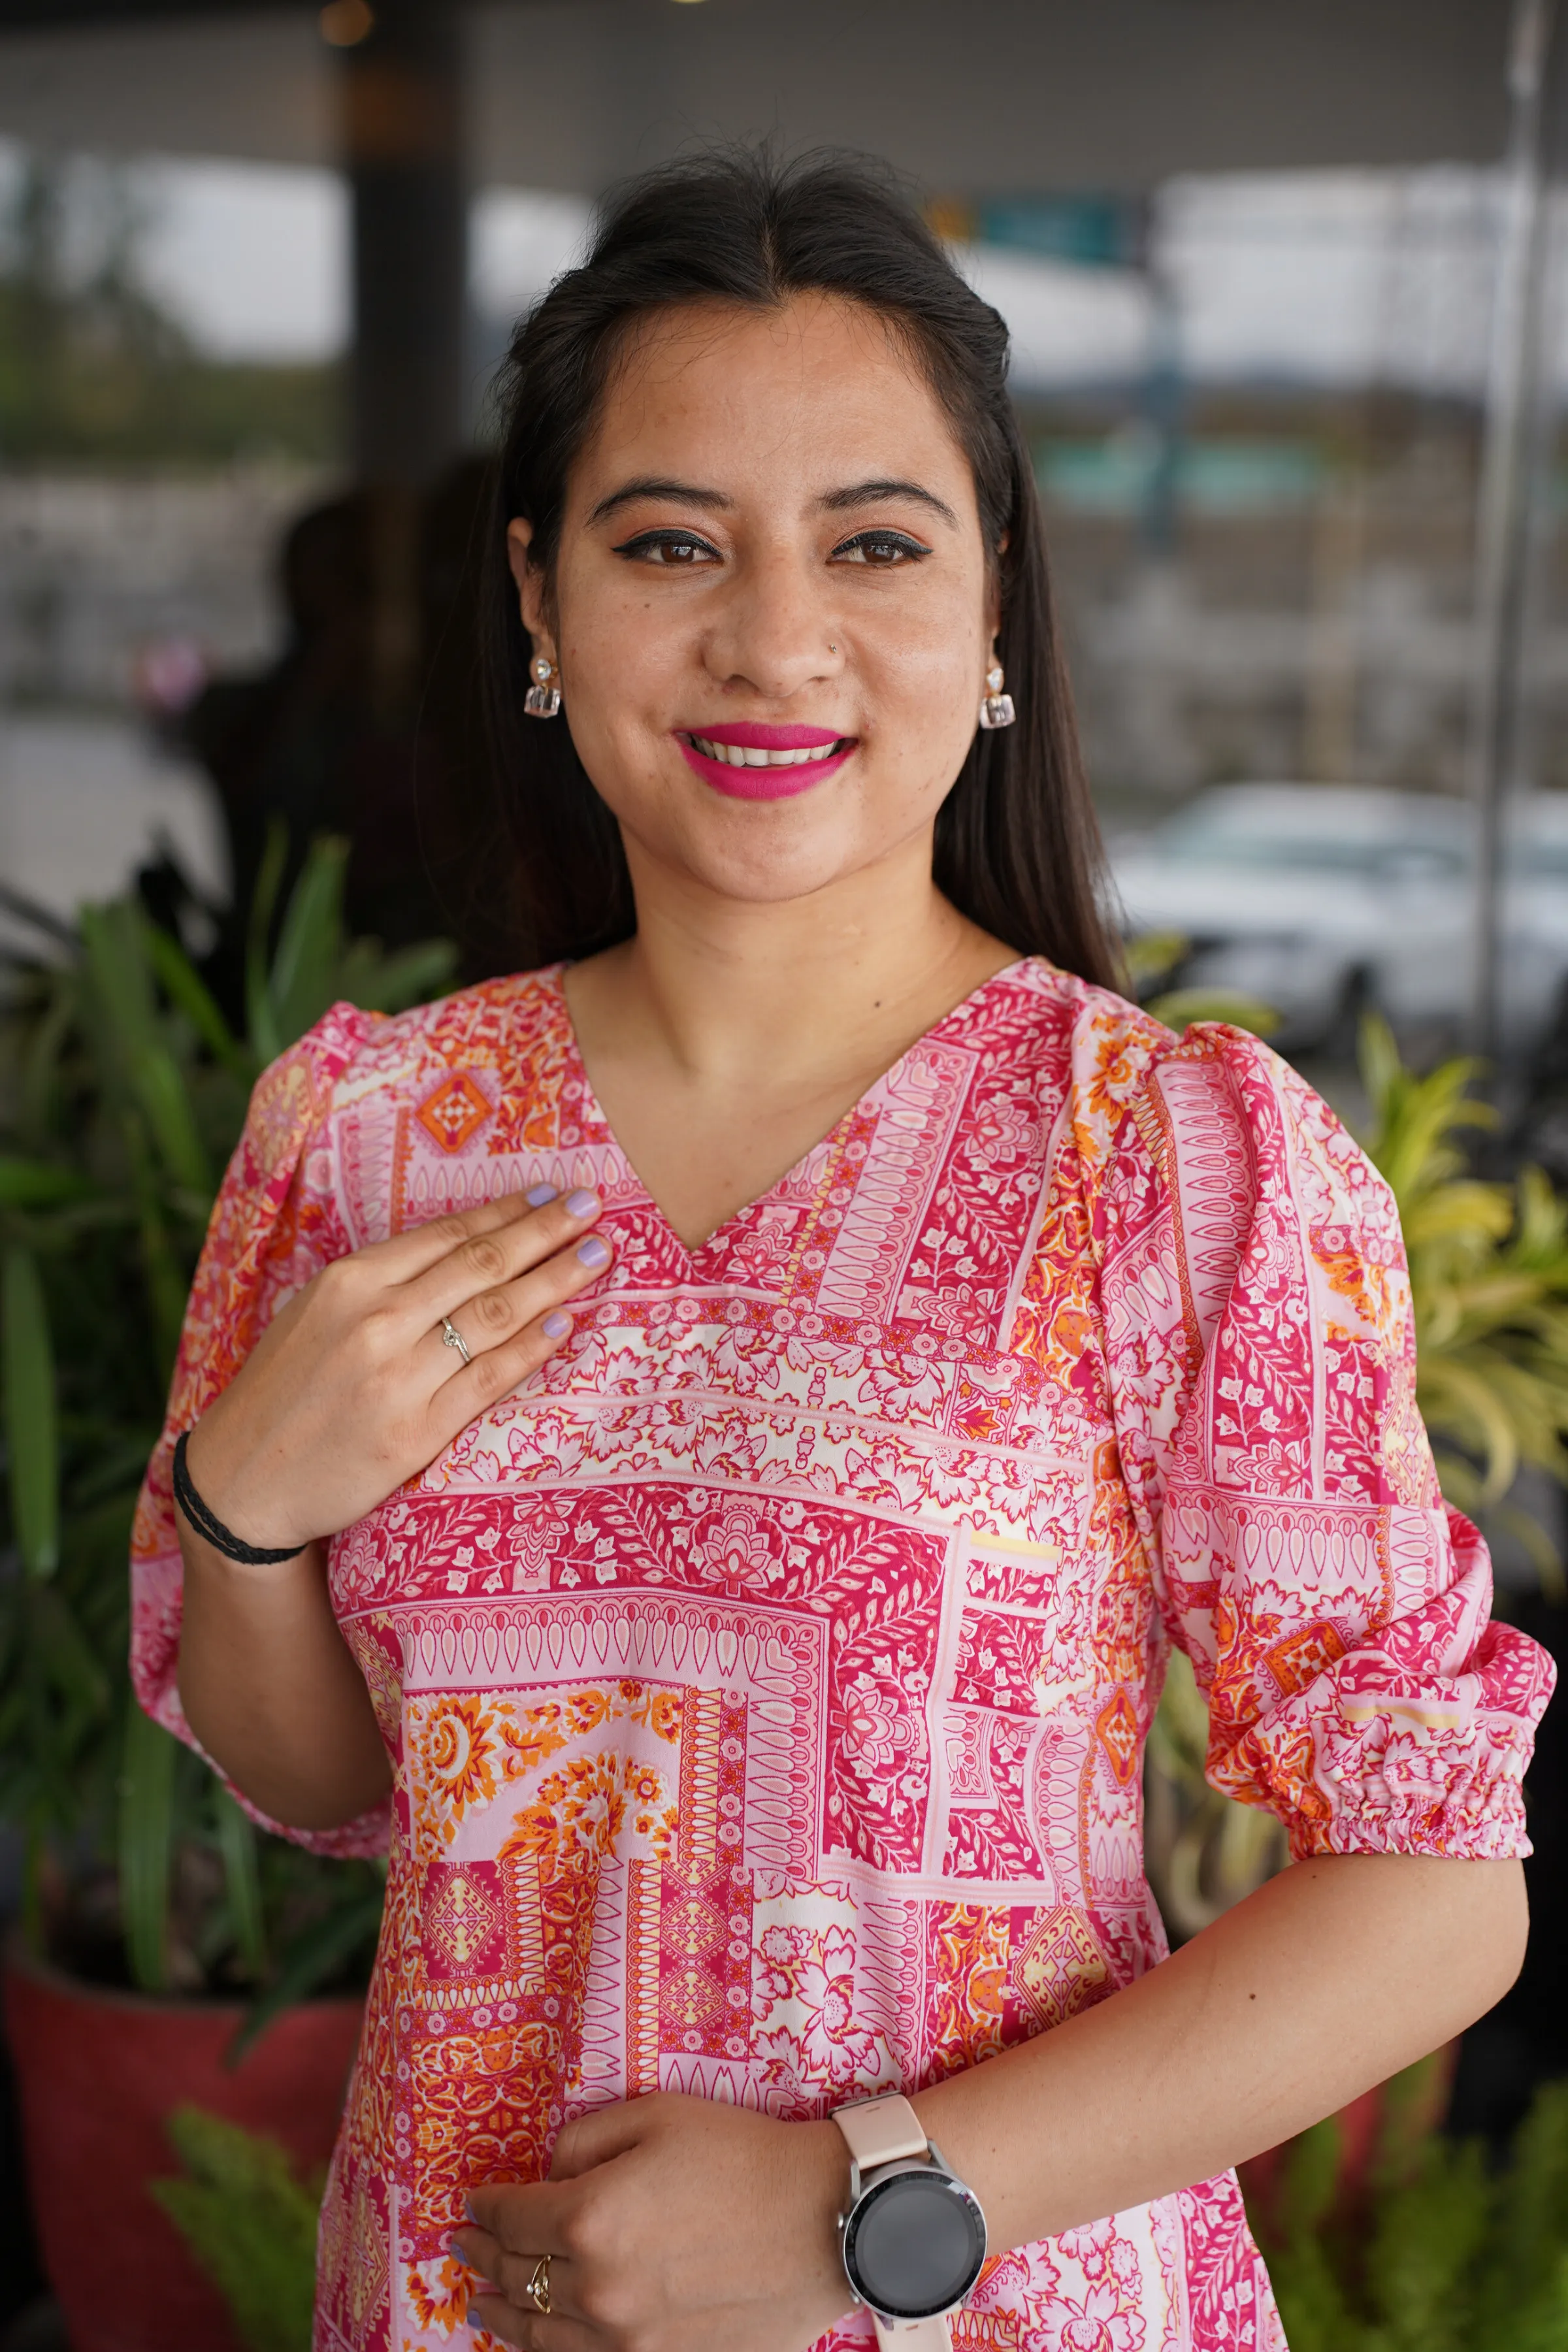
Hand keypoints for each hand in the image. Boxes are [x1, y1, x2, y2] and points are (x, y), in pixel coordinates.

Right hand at [184, 1185, 611, 1551]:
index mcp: (349, 1281)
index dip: (506, 1211)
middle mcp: (376, 1321)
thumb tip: (459, 1246)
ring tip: (597, 1257)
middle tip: (591, 1208)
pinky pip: (489, 1380)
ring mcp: (398, 1377)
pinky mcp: (414, 1433)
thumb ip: (381, 1282)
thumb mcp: (315, 1313)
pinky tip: (566, 1323)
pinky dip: (533, 1348)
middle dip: (545, 1232)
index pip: (447, 1235)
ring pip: (495, 1316)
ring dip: (555, 1280)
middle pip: (481, 1265)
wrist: (243, 1480)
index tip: (550, 1193)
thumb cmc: (283, 1390)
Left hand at [453, 2092, 854, 2351]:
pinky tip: (536, 2338)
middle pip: (516, 2277)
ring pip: (537, 2336)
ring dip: (501, 2316)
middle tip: (460, 2248)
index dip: (484, 2207)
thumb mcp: (657, 2115)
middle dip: (483, 2258)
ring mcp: (627, 2338)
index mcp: (588, 2218)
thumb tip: (550, 2171)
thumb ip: (585, 2139)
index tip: (470, 2202)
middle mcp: (596, 2289)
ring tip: (479, 2303)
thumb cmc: (742, 2155)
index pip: (511, 2217)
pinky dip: (546, 2350)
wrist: (824, 2222)